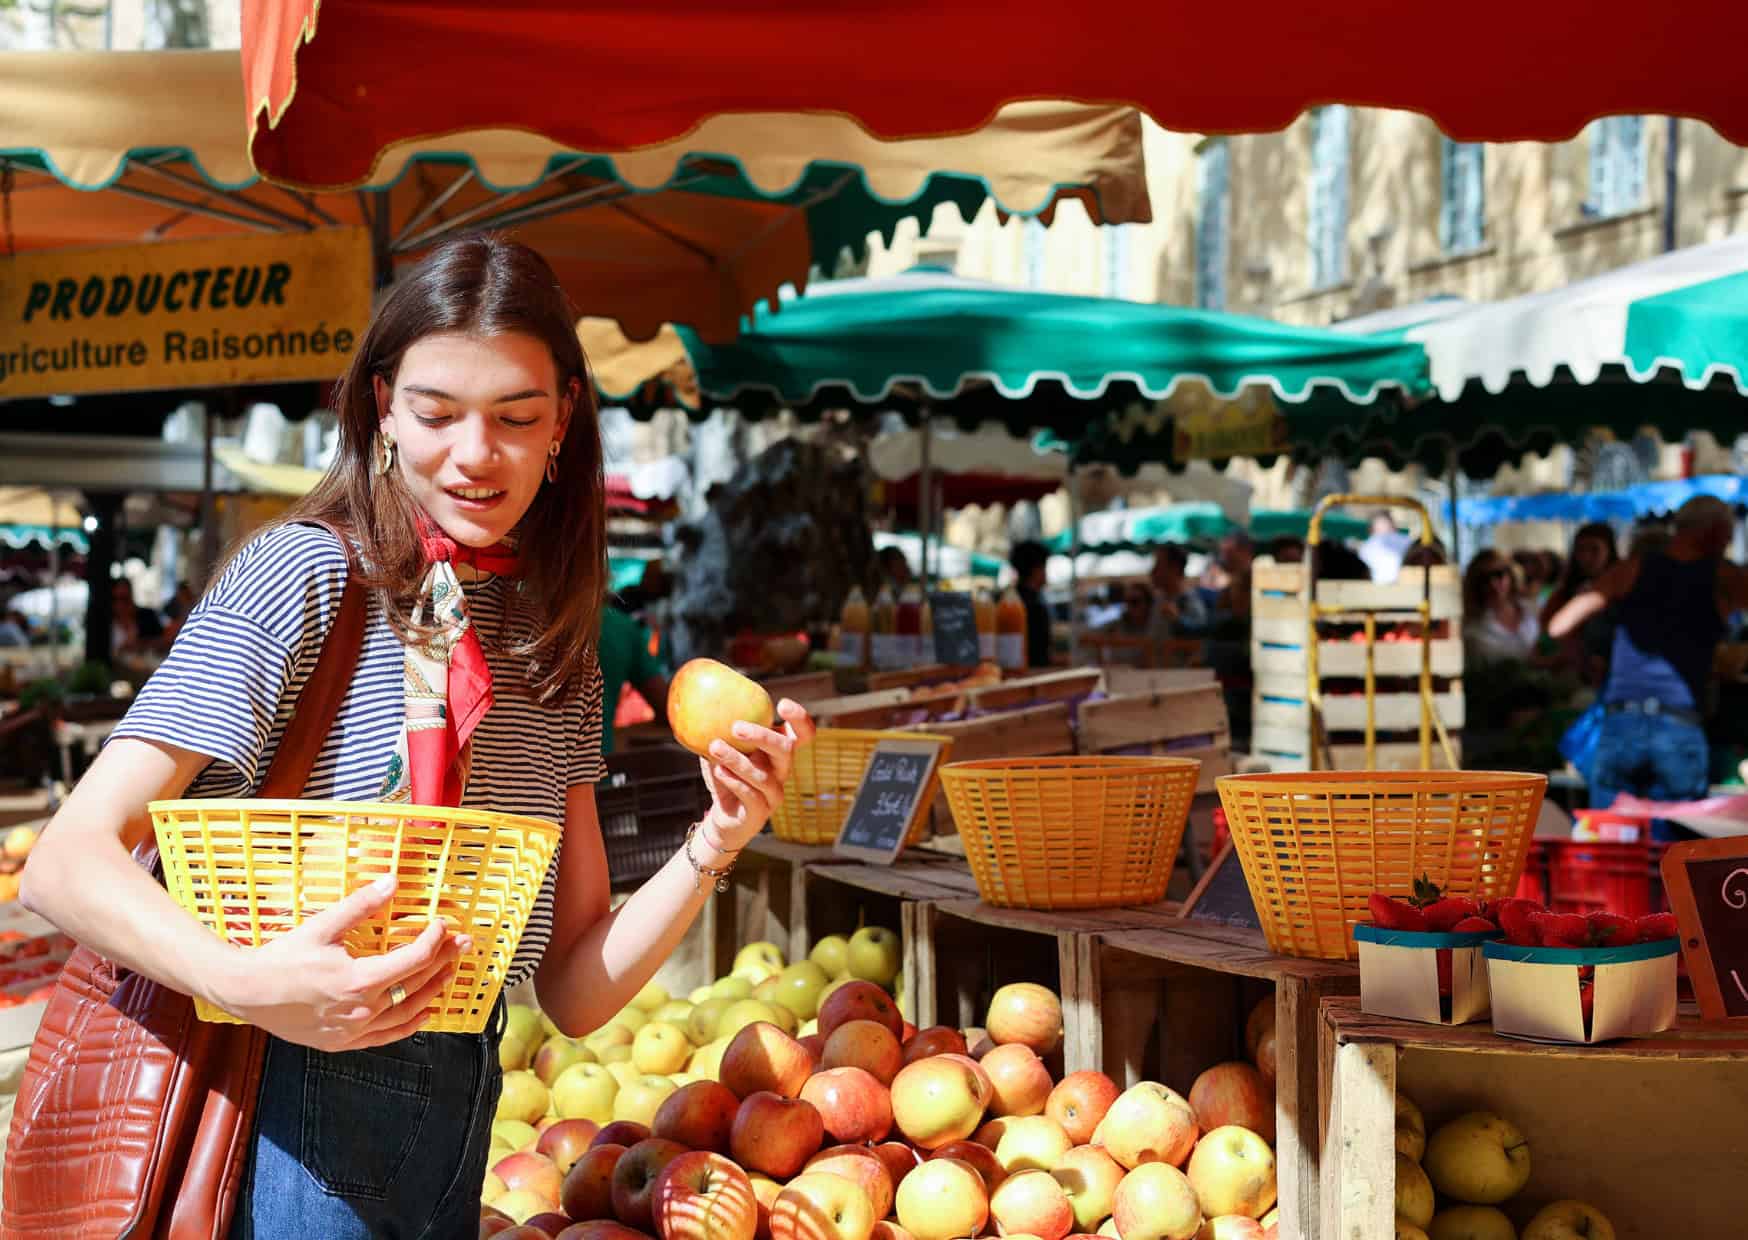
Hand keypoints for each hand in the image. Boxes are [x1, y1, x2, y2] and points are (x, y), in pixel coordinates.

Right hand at [219, 875, 471, 1051]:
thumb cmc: (282, 957)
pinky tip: (424, 1014)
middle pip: (417, 983)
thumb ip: (361, 905)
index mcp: (359, 979)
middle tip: (462, 945)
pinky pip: (386, 1036)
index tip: (441, 924)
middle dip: (444, 960)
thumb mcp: (322, 925)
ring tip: (450, 973)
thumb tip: (392, 880)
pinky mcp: (342, 1042)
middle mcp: (362, 1009)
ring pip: (407, 1011)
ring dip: (432, 991)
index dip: (434, 939)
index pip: (415, 958)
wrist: (246, 993)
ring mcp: (353, 1030)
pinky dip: (409, 1025)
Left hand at [698, 698, 814, 851]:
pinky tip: (719, 771)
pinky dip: (734, 781)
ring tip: (714, 747)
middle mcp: (781, 771)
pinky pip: (750, 795)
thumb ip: (719, 728)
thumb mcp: (721, 750)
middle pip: (786, 750)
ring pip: (764, 775)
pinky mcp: (760, 812)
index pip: (802, 734)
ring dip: (737, 760)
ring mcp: (773, 793)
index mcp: (778, 751)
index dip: (800, 719)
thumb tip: (702, 700)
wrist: (722, 817)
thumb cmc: (725, 776)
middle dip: (763, 736)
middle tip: (736, 727)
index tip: (781, 705)